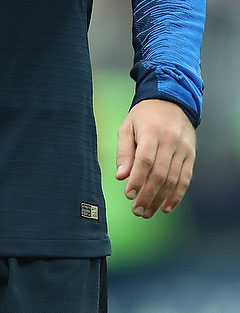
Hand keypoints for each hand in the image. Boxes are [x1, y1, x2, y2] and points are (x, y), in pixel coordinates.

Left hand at [115, 99, 195, 218]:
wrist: (172, 101)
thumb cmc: (145, 116)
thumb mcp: (128, 127)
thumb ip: (124, 151)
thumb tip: (121, 176)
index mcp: (152, 132)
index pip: (145, 160)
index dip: (137, 179)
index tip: (129, 194)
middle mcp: (170, 141)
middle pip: (160, 174)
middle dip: (147, 195)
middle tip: (137, 210)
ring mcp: (183, 149)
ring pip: (173, 180)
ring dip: (160, 199)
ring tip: (147, 212)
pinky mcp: (191, 155)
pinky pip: (185, 179)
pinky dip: (177, 196)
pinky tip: (166, 207)